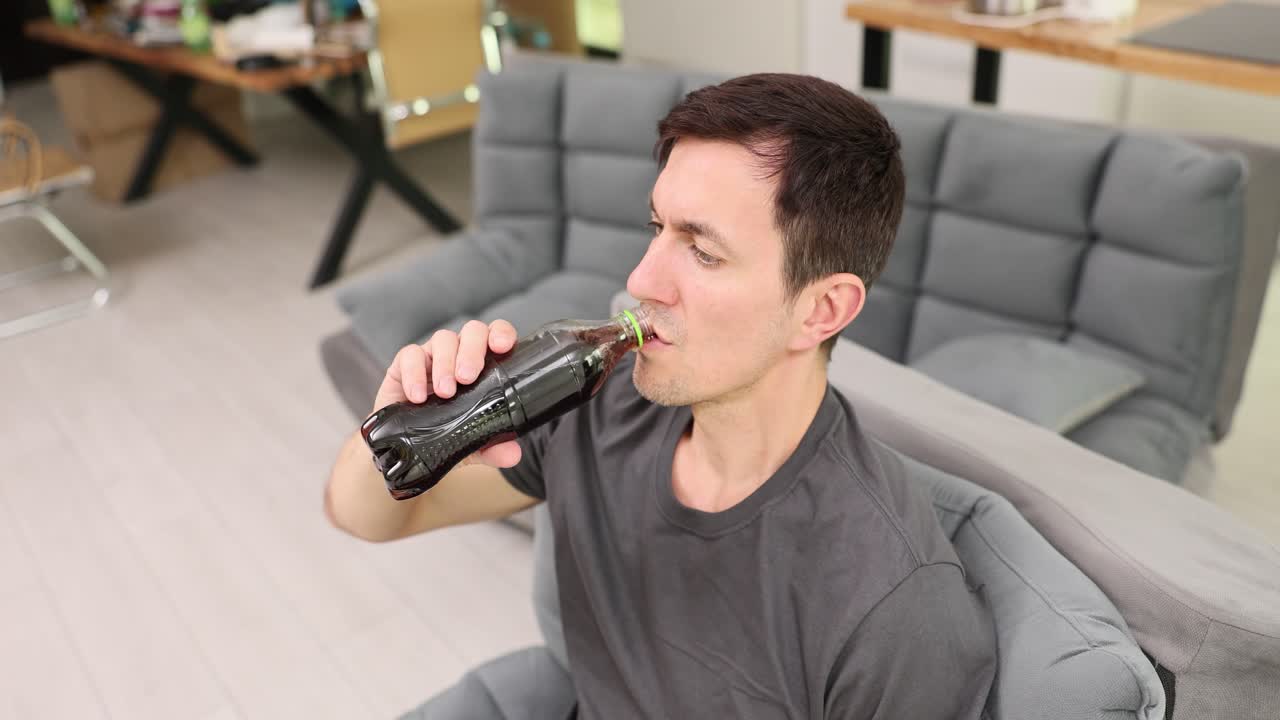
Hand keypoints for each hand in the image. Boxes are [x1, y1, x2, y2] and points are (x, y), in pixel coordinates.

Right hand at [372, 319, 521, 468]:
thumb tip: (513, 454)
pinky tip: (417, 396)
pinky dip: (414, 373)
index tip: (501, 346)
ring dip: (445, 364)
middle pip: (472, 332)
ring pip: (443, 339)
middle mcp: (460, 354)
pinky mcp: (404, 364)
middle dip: (472, 351)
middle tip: (468, 378)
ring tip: (445, 392)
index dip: (501, 333)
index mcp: (483, 365)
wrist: (405, 447)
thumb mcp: (472, 446)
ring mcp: (433, 356)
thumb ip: (493, 448)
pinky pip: (410, 355)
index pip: (496, 336)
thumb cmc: (444, 434)